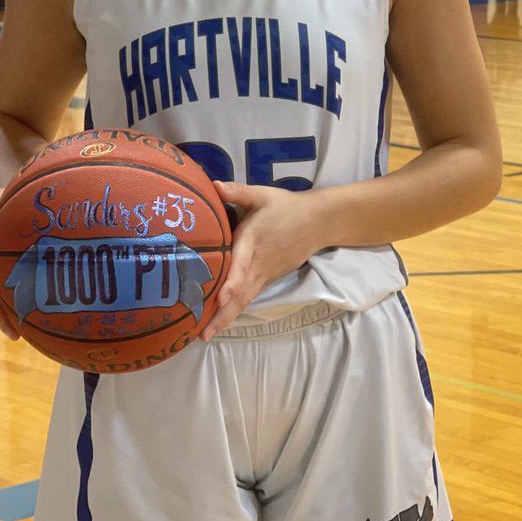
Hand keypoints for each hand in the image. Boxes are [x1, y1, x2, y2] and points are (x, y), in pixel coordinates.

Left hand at [200, 181, 321, 340]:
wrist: (317, 222)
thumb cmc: (285, 207)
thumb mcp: (262, 195)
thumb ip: (237, 191)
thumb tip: (212, 185)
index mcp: (254, 241)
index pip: (242, 264)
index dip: (232, 281)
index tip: (220, 296)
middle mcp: (259, 263)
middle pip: (240, 293)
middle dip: (222, 314)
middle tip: (203, 334)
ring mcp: (265, 275)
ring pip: (244, 300)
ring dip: (226, 318)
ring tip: (206, 335)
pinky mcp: (268, 280)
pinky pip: (249, 298)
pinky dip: (235, 311)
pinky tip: (220, 321)